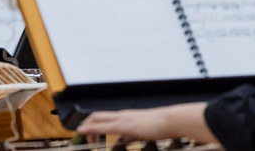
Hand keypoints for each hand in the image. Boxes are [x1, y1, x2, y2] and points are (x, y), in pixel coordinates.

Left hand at [76, 102, 213, 143]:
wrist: (170, 120)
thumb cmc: (161, 125)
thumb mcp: (143, 129)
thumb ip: (133, 132)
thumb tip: (127, 136)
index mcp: (125, 116)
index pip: (104, 117)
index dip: (92, 124)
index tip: (89, 134)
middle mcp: (122, 115)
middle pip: (96, 115)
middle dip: (86, 125)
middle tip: (83, 138)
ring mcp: (122, 119)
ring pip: (97, 119)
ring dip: (87, 128)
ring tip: (84, 139)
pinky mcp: (125, 125)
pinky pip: (103, 126)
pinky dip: (91, 128)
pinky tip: (84, 132)